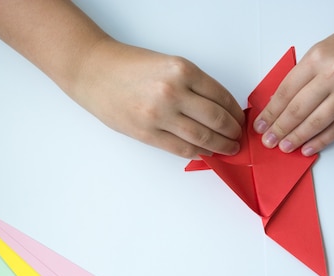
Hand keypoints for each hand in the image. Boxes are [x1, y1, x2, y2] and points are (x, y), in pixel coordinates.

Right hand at [72, 39, 244, 157]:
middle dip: (232, 132)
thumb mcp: (169, 64)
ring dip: (220, 146)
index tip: (240, 119)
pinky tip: (205, 152)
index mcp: (182, 70)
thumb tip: (220, 108)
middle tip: (238, 137)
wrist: (93, 71)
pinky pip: (181, 148)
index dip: (235, 112)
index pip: (221, 96)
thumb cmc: (130, 66)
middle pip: (216, 119)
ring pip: (202, 138)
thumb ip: (194, 85)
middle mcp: (173, 92)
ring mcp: (159, 115)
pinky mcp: (146, 133)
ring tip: (229, 149)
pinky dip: (197, 152)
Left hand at [253, 1, 333, 155]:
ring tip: (284, 147)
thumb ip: (308, 72)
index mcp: (318, 56)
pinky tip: (309, 147)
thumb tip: (286, 99)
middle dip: (279, 128)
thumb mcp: (328, 47)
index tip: (261, 123)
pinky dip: (322, 140)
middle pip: (297, 109)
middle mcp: (332, 73)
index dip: (271, 111)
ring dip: (297, 137)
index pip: (286, 90)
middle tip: (269, 141)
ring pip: (316, 121)